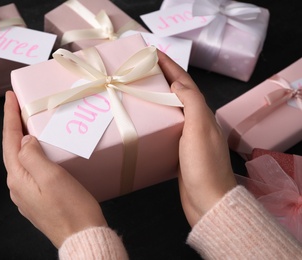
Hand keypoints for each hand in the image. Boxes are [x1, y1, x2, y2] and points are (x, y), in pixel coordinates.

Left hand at [2, 91, 106, 247]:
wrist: (82, 237)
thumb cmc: (71, 208)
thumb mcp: (52, 177)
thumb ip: (33, 155)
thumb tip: (25, 140)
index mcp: (19, 177)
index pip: (10, 140)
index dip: (10, 116)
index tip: (9, 96)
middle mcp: (18, 186)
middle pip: (13, 150)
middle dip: (15, 126)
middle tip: (20, 105)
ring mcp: (27, 195)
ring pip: (22, 160)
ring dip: (23, 140)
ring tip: (29, 124)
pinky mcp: (38, 200)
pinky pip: (31, 171)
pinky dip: (33, 155)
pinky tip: (41, 152)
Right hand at [157, 51, 236, 226]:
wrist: (208, 200)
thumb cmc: (203, 164)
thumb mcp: (199, 128)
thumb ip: (191, 102)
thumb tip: (177, 82)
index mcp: (202, 113)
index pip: (184, 82)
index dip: (170, 65)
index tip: (153, 52)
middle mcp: (197, 122)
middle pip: (178, 93)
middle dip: (162, 77)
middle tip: (142, 69)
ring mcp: (188, 137)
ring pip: (172, 109)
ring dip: (158, 96)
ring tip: (140, 90)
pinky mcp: (179, 151)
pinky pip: (167, 127)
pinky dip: (157, 117)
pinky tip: (146, 119)